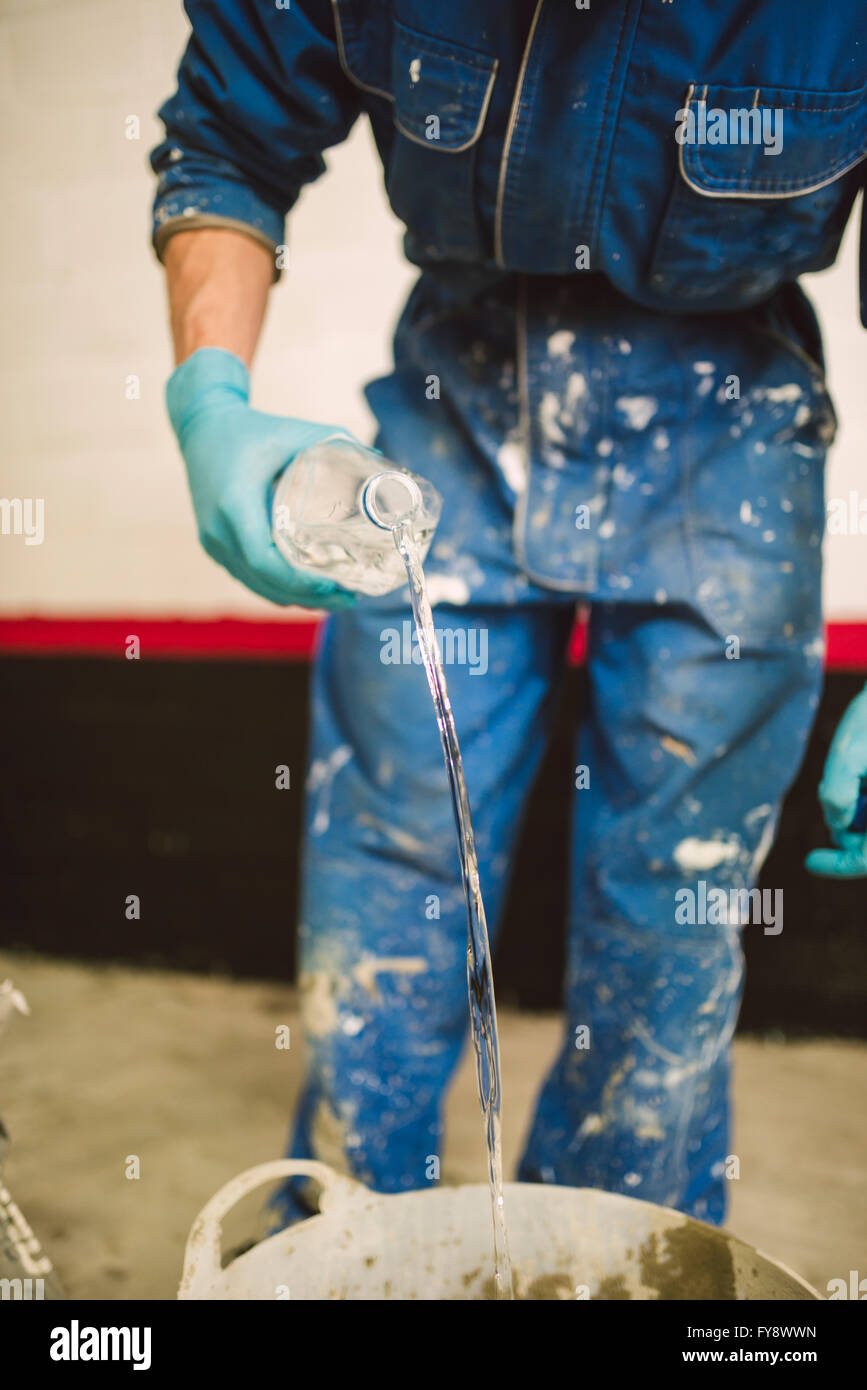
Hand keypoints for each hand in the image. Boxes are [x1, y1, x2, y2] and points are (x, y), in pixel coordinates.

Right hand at [166, 347, 357, 609]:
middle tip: (348, 599)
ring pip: (257, 586)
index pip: (264, 559)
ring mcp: (213, 543)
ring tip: (336, 600)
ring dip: (295, 599)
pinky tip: (307, 591)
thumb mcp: (294, 432)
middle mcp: (218, 530)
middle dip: (308, 597)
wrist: (202, 428)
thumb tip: (381, 466)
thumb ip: (336, 444)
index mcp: (234, 504)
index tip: (333, 584)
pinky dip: (277, 589)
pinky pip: (249, 578)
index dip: (299, 580)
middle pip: (264, 582)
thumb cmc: (251, 430)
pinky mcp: (214, 547)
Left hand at [806, 683, 866, 877]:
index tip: (810, 861)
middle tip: (833, 792)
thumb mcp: (851, 750)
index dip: (842, 864)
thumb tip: (836, 822)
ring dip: (852, 811)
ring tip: (853, 770)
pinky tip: (858, 771)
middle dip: (846, 828)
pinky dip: (858, 800)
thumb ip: (839, 790)